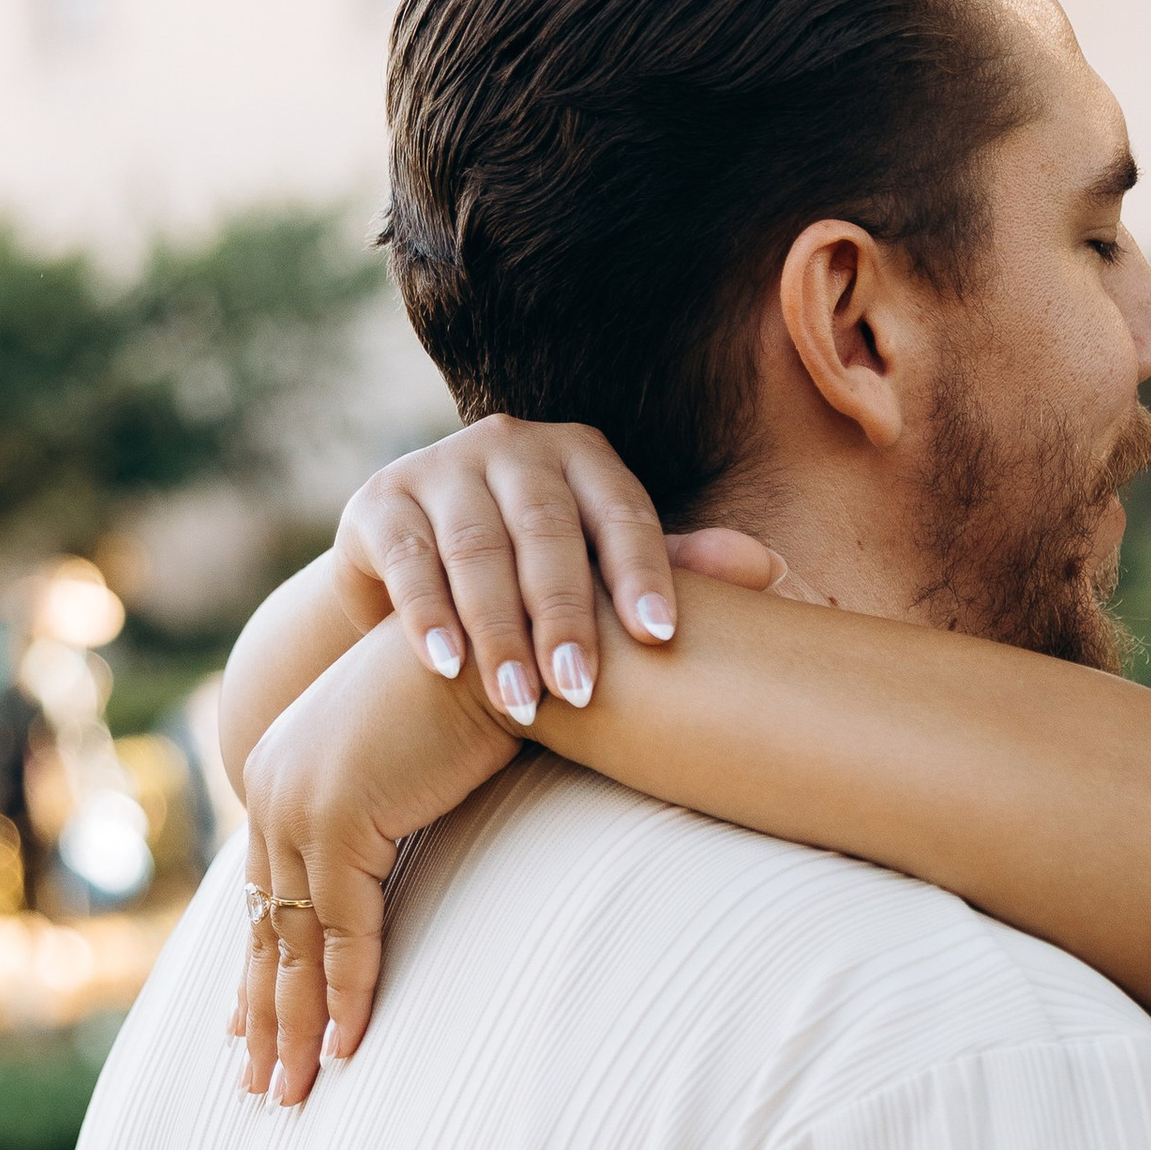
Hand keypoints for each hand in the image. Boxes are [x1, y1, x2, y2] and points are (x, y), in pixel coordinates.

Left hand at [235, 626, 515, 1098]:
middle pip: (266, 925)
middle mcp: (275, 785)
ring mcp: (299, 802)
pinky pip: (345, 931)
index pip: (265, 889)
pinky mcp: (340, 818)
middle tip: (260, 1086)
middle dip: (266, 1016)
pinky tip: (347, 1051)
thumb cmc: (486, 701)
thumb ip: (387, 814)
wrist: (514, 650)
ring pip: (294, 941)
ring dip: (297, 1027)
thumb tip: (389, 855)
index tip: (248, 1027)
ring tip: (290, 1094)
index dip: (260, 967)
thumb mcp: (415, 766)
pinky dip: (349, 995)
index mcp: (283, 768)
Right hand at [336, 415, 786, 720]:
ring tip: (521, 703)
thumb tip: (769, 568)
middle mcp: (512, 446)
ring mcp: (442, 467)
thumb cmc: (534, 575)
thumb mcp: (599, 567)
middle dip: (564, 616)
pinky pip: (411, 561)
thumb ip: (668, 567)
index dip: (642, 572)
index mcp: (582, 454)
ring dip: (498, 632)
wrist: (409, 574)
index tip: (661, 639)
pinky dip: (429, 616)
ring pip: (476, 550)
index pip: (622, 511)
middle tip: (581, 690)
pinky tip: (449, 668)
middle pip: (546, 532)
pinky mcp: (381, 500)